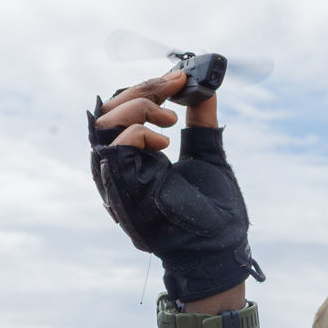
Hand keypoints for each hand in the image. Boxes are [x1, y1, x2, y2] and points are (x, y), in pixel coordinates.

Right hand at [88, 72, 263, 301]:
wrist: (221, 248)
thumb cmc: (215, 213)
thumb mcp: (207, 156)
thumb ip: (202, 122)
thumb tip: (205, 88)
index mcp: (138, 159)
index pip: (126, 110)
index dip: (151, 88)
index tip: (181, 78)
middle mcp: (122, 168)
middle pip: (111, 111)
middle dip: (145, 90)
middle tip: (177, 85)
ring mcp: (118, 180)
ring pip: (106, 124)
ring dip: (139, 106)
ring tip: (171, 118)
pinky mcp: (122, 190)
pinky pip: (115, 146)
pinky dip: (138, 130)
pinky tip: (165, 141)